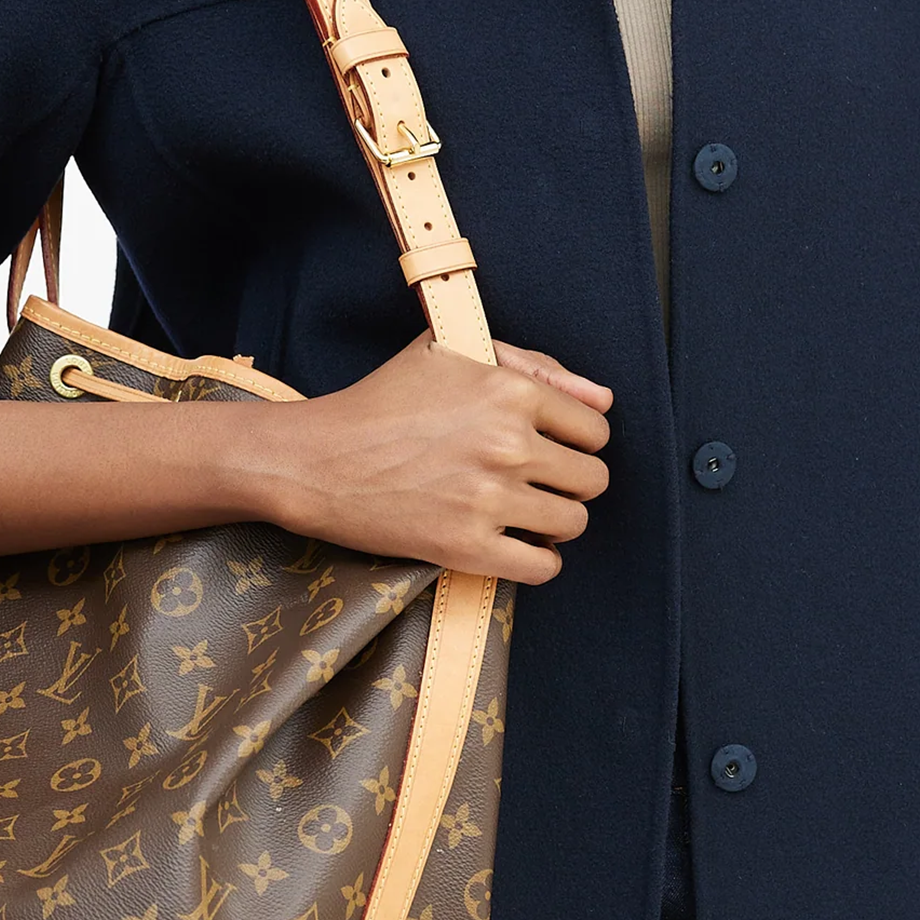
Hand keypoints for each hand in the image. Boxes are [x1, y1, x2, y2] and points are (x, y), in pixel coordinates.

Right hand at [253, 335, 611, 583]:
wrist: (318, 460)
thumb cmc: (382, 400)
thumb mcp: (450, 351)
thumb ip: (534, 364)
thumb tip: (601, 398)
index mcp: (509, 390)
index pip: (594, 429)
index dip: (575, 441)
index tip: (548, 449)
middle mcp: (508, 444)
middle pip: (592, 479)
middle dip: (569, 482)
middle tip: (534, 483)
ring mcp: (489, 498)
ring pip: (573, 523)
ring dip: (555, 522)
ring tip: (522, 513)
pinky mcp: (467, 546)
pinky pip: (543, 567)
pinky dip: (538, 562)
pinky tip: (513, 545)